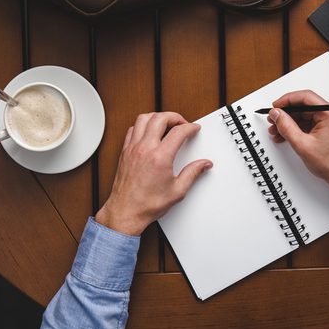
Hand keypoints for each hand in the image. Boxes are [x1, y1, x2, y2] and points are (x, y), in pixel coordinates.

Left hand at [95, 112, 211, 235]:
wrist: (126, 212)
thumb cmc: (147, 204)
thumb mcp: (177, 191)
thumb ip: (193, 173)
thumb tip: (203, 164)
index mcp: (160, 157)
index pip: (178, 132)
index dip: (190, 127)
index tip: (194, 129)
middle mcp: (145, 149)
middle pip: (160, 118)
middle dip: (175, 117)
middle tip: (182, 123)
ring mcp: (132, 148)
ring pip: (143, 118)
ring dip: (157, 117)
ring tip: (166, 123)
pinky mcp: (124, 152)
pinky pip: (133, 129)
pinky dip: (143, 125)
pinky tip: (149, 132)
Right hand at [268, 90, 328, 194]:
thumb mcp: (303, 145)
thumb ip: (286, 127)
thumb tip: (277, 114)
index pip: (306, 97)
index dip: (287, 100)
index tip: (276, 106)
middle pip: (305, 105)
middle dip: (287, 113)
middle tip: (274, 119)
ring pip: (306, 114)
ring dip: (291, 121)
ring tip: (278, 130)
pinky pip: (311, 121)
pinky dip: (299, 127)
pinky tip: (288, 134)